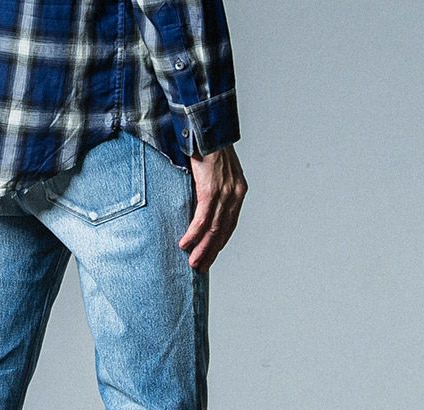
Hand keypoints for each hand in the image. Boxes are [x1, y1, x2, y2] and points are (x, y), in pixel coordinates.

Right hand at [179, 144, 247, 272]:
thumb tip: (198, 204)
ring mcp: (224, 193)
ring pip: (214, 229)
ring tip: (193, 263)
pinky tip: (185, 244)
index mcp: (238, 191)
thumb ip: (212, 189)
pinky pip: (202, 219)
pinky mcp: (211, 190)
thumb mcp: (215, 171)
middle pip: (223, 232)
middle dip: (212, 252)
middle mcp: (235, 194)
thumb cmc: (208, 146)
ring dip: (202, 248)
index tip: (210, 256)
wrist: (207, 127)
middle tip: (201, 268)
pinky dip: (193, 233)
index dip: (220, 243)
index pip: (230, 225)